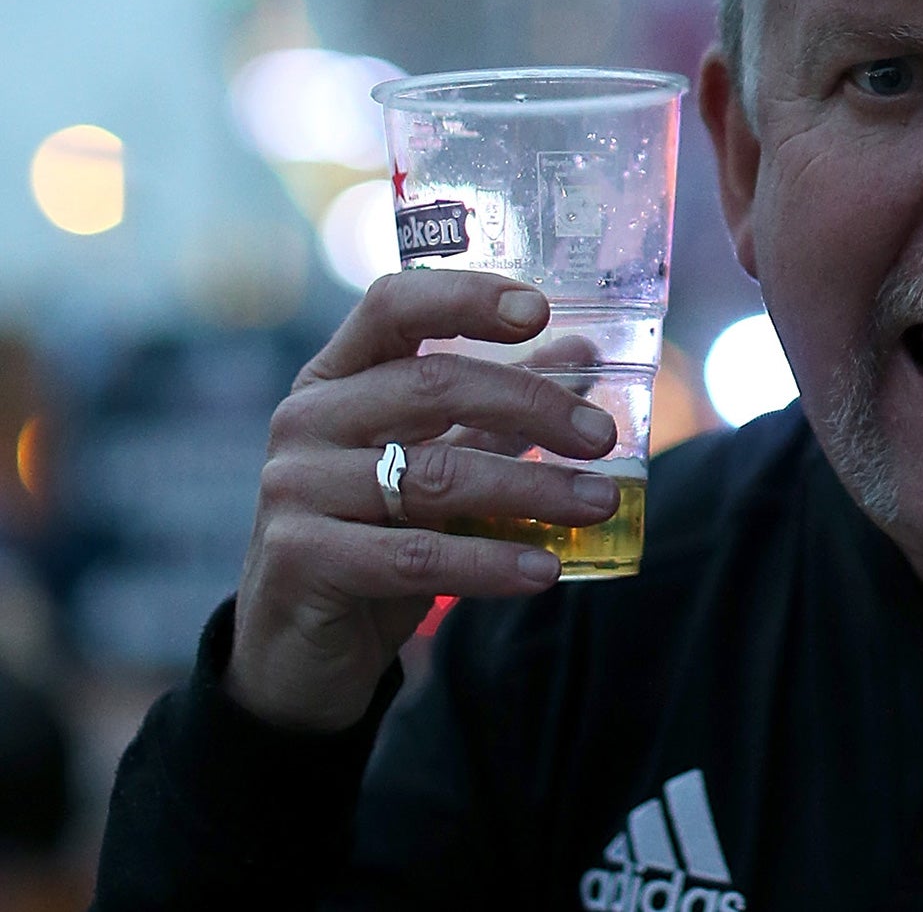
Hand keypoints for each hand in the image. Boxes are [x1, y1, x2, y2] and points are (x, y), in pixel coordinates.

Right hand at [225, 269, 619, 732]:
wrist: (296, 650)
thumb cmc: (373, 533)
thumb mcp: (435, 460)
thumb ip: (497, 409)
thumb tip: (583, 349)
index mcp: (336, 376)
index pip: (394, 305)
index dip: (466, 298)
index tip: (540, 310)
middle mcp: (307, 419)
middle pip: (433, 386)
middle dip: (533, 405)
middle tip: (602, 435)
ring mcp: (296, 487)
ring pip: (435, 475)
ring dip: (531, 488)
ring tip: (599, 501)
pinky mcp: (301, 559)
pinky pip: (416, 556)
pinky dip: (491, 561)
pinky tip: (545, 570)